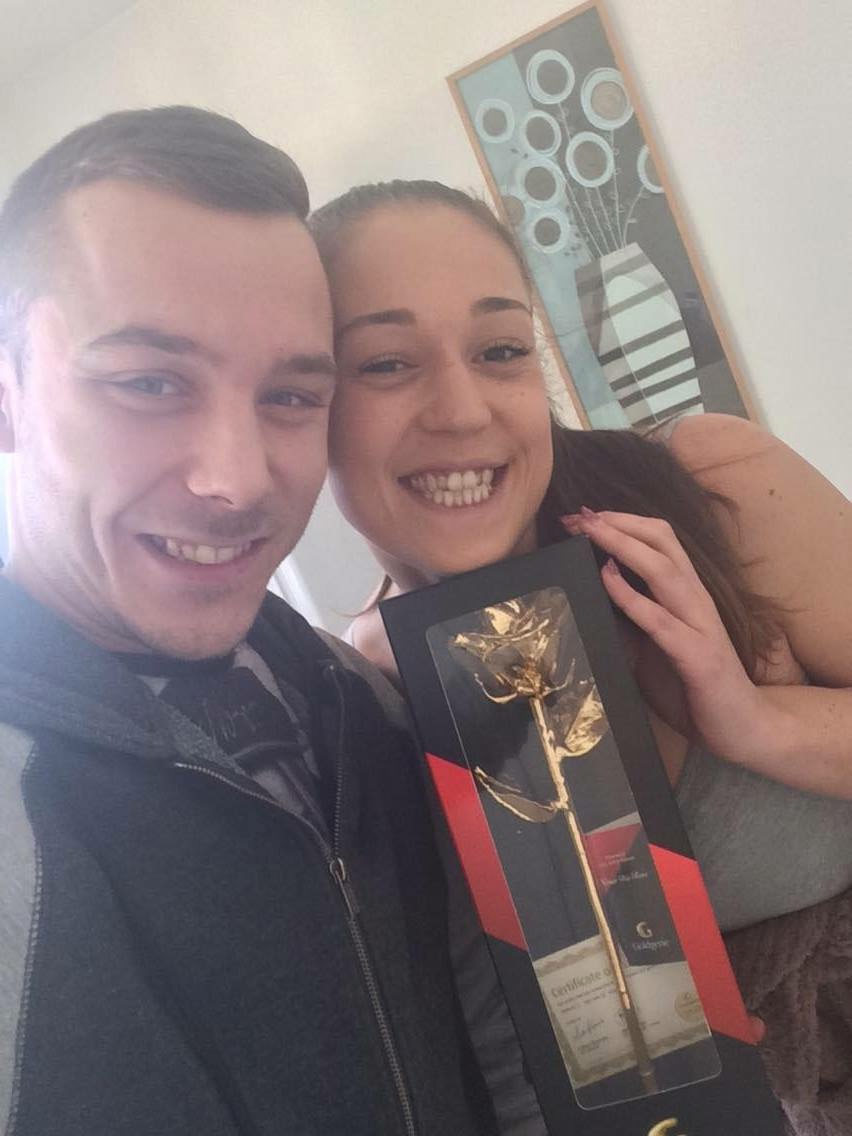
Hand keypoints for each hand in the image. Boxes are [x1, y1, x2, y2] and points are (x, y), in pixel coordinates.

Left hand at [560, 508, 779, 766]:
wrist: (742, 729)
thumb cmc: (693, 688)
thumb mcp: (650, 649)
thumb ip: (628, 624)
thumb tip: (586, 602)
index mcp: (685, 594)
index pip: (658, 542)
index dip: (622, 523)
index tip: (583, 516)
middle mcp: (695, 599)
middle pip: (661, 541)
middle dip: (618, 523)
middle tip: (579, 516)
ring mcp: (698, 624)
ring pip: (663, 568)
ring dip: (622, 544)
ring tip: (591, 530)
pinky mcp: (697, 655)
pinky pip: (659, 619)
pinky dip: (630, 595)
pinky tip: (606, 577)